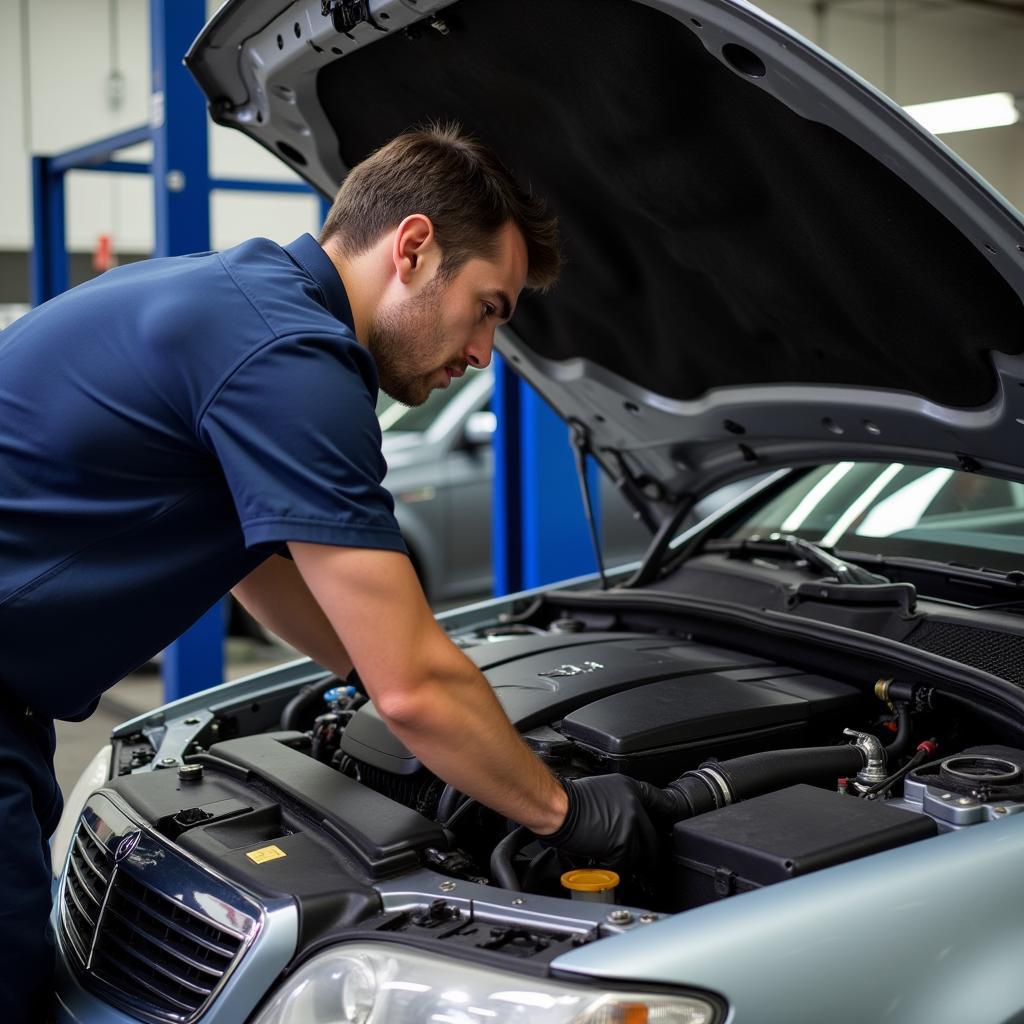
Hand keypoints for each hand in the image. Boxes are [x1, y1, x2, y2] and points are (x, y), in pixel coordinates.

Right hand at [539, 775, 659, 868]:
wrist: (557, 808)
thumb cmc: (570, 799)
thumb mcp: (603, 789)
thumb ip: (621, 802)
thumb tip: (629, 819)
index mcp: (631, 789)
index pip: (662, 802)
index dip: (669, 815)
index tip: (672, 824)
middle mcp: (634, 807)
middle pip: (653, 837)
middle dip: (649, 851)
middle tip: (645, 859)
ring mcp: (630, 827)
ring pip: (640, 854)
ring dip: (629, 861)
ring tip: (615, 861)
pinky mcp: (622, 846)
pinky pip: (625, 864)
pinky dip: (616, 868)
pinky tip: (604, 862)